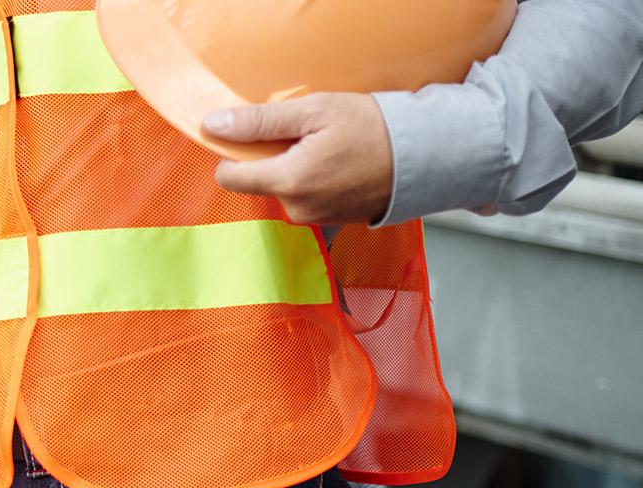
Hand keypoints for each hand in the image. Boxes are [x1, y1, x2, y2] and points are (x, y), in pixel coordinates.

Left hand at [203, 92, 393, 224]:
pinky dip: (313, 179)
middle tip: (305, 136)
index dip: (233, 152)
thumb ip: (259, 121)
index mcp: (288, 182)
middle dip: (270, 157)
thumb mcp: (314, 111)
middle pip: (257, 181)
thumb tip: (214, 126)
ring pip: (282, 188)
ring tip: (327, 148)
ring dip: (293, 167)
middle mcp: (298, 208)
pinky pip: (305, 197)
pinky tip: (337, 164)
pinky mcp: (332, 221)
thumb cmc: (376, 129)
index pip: (228, 176)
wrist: (428, 156)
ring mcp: (316, 218)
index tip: (254, 134)